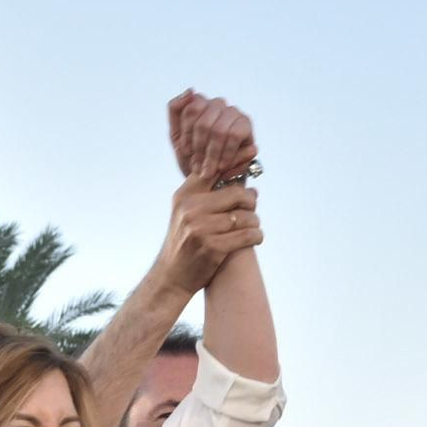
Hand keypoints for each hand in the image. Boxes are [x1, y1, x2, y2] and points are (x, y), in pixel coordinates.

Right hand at [153, 166, 261, 295]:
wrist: (170, 277)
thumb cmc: (186, 243)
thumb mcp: (188, 214)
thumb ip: (211, 195)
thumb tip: (249, 183)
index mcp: (184, 196)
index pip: (215, 169)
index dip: (237, 158)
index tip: (253, 149)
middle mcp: (190, 209)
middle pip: (239, 194)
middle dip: (250, 204)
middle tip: (248, 212)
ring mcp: (200, 228)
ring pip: (247, 216)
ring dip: (254, 224)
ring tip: (248, 230)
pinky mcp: (212, 246)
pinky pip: (249, 234)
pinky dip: (256, 237)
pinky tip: (253, 239)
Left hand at [168, 90, 257, 182]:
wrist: (212, 179)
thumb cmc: (194, 156)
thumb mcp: (176, 136)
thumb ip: (175, 110)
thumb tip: (190, 90)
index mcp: (199, 104)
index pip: (190, 110)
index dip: (186, 135)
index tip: (186, 152)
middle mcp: (217, 104)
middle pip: (204, 122)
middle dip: (198, 149)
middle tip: (197, 166)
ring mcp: (233, 113)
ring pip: (218, 130)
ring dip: (212, 155)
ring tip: (208, 171)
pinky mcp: (246, 124)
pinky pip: (234, 136)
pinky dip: (226, 154)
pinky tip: (222, 166)